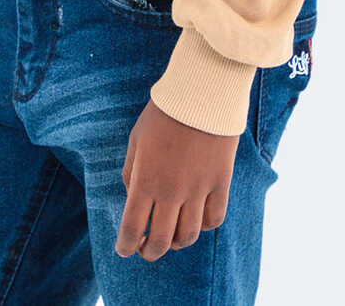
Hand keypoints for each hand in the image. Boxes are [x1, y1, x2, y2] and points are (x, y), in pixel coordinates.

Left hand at [116, 98, 237, 260]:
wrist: (201, 92)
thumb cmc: (163, 112)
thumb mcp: (136, 139)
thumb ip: (131, 172)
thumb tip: (133, 198)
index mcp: (145, 180)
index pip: (132, 228)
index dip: (125, 245)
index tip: (124, 249)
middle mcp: (171, 192)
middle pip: (160, 241)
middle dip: (149, 252)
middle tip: (145, 250)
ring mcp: (198, 190)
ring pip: (188, 236)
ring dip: (176, 243)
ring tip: (171, 238)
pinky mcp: (220, 183)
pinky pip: (214, 219)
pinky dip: (204, 226)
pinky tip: (196, 219)